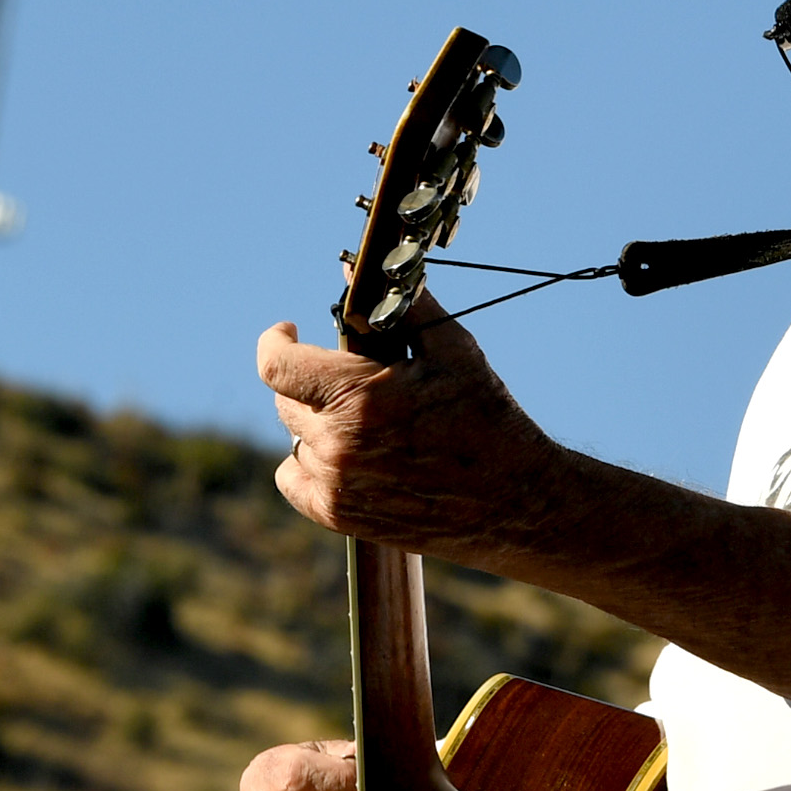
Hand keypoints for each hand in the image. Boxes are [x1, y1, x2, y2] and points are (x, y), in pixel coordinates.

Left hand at [260, 292, 558, 566]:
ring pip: (294, 438)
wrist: (515, 499)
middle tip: (352, 379)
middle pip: (286, 399)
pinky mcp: (339, 516)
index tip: (289, 330)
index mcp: (358, 396)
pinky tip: (342, 455)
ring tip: (364, 422)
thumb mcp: (454, 351)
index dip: (275, 340)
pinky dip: (307, 463)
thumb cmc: (487, 418)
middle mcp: (337, 444)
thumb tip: (359, 274)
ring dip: (318, 423)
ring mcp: (336, 484)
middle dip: (312, 381)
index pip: (275, 364)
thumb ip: (403, 308)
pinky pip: (292, 479)